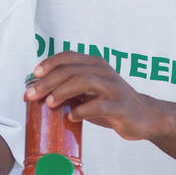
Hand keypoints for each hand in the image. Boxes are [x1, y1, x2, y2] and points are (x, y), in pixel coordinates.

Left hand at [25, 53, 159, 140]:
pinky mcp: (120, 106)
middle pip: (72, 70)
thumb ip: (68, 90)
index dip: (49, 63)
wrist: (144, 117)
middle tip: (31, 95)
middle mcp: (104, 72)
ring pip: (85, 81)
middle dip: (48, 81)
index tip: (33, 75)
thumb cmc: (110, 104)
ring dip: (63, 91)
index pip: (69, 57)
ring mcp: (114, 88)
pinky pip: (100, 105)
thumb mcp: (88, 94)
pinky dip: (82, 110)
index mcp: (95, 65)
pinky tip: (71, 117)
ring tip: (49, 103)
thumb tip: (37, 92)